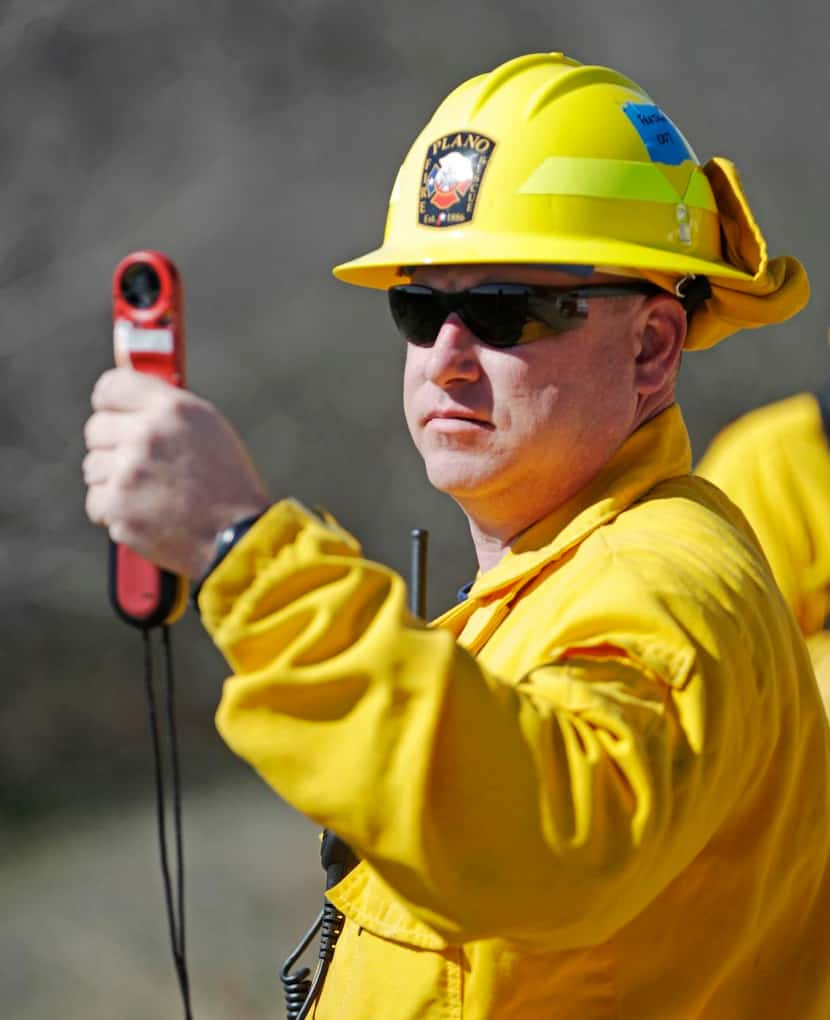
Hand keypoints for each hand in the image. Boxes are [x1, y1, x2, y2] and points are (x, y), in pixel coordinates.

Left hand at [83, 368, 269, 577]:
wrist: (236, 537)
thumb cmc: (227, 483)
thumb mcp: (208, 429)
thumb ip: (166, 409)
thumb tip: (128, 402)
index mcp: (172, 409)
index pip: (110, 387)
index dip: (110, 404)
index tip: (115, 415)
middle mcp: (146, 435)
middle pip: (96, 429)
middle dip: (113, 446)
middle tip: (141, 464)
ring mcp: (128, 473)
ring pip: (93, 467)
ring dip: (114, 480)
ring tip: (150, 493)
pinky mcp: (117, 508)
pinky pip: (95, 502)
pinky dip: (115, 511)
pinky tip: (146, 513)